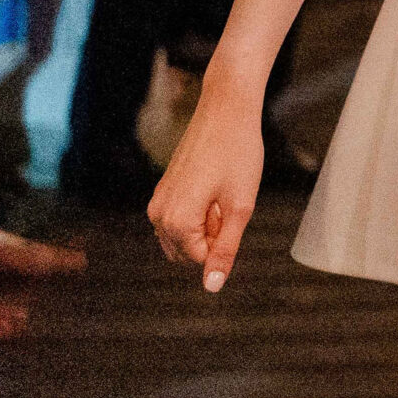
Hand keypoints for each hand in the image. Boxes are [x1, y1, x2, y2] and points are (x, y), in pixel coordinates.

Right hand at [148, 72, 262, 292]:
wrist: (226, 110)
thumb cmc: (238, 154)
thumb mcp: (240, 207)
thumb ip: (225, 250)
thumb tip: (212, 287)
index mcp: (174, 222)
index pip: (200, 258)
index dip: (223, 239)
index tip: (232, 209)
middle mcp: (157, 215)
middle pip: (188, 250)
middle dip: (211, 234)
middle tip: (226, 200)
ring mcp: (157, 201)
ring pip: (184, 235)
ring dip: (205, 223)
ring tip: (220, 191)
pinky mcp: (163, 189)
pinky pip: (180, 217)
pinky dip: (199, 209)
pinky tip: (213, 182)